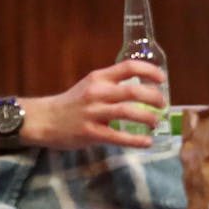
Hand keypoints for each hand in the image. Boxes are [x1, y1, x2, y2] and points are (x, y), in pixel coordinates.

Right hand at [20, 59, 169, 150]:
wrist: (45, 119)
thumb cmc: (72, 103)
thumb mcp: (91, 86)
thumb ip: (112, 85)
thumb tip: (142, 88)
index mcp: (99, 77)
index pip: (128, 67)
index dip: (149, 71)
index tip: (162, 79)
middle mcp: (97, 92)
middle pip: (133, 90)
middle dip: (153, 97)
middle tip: (163, 104)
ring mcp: (93, 112)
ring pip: (127, 112)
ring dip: (148, 118)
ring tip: (156, 122)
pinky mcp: (90, 132)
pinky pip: (118, 136)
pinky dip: (136, 140)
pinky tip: (147, 142)